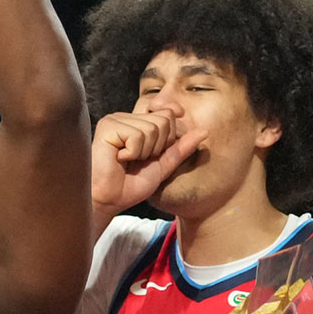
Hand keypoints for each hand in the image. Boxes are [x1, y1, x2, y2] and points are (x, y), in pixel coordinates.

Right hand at [90, 111, 206, 217]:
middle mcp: (124, 117)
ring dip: (144, 152)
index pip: (166, 113)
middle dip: (157, 147)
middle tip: (137, 161)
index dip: (170, 131)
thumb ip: (180, 148)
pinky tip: (118, 159)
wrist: (108, 200)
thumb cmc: (129, 186)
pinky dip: (133, 153)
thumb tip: (204, 131)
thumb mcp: (162, 166)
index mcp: (135, 123)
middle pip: (163, 120)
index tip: (160, 146)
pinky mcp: (108, 126)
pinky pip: (138, 135)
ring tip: (126, 161)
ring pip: (152, 128)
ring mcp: (115, 120)